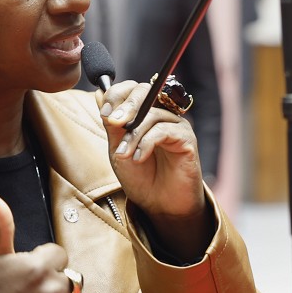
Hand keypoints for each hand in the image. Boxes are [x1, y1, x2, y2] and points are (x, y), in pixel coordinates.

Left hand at [99, 81, 209, 253]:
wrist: (160, 203)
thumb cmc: (141, 176)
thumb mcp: (118, 150)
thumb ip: (113, 127)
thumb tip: (105, 103)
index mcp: (143, 113)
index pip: (131, 89)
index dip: (116, 95)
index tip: (105, 114)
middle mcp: (160, 113)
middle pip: (144, 92)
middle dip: (126, 106)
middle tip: (114, 123)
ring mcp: (174, 124)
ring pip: (152, 113)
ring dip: (133, 135)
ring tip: (124, 155)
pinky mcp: (186, 138)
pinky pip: (164, 130)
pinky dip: (147, 143)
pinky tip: (139, 158)